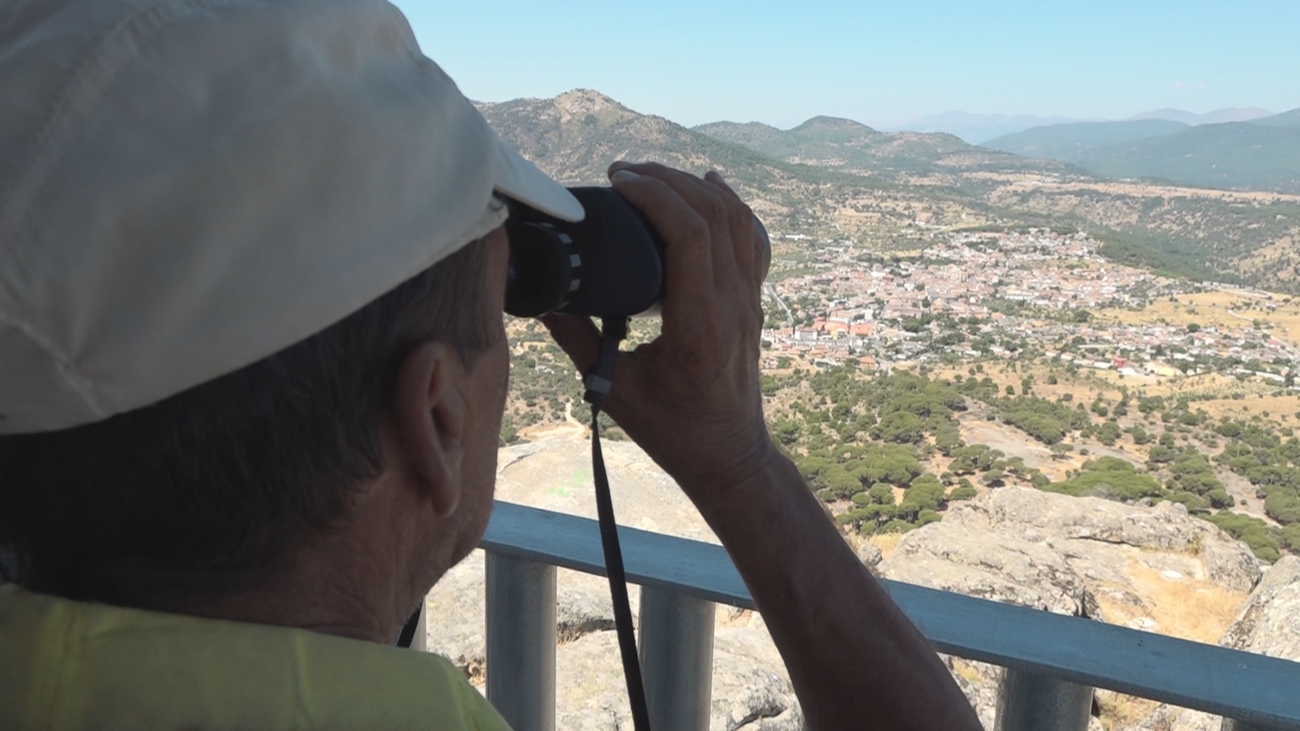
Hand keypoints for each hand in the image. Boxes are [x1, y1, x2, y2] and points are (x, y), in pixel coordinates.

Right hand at [541, 161, 774, 510]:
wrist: (728, 455)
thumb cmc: (674, 431)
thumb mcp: (615, 391)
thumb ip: (578, 340)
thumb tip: (539, 297)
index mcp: (699, 326)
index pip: (689, 235)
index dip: (654, 195)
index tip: (618, 181)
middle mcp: (732, 306)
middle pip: (714, 215)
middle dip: (668, 180)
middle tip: (624, 172)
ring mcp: (750, 302)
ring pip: (738, 220)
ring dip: (696, 186)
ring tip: (653, 175)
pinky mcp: (753, 303)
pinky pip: (753, 240)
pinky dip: (733, 205)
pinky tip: (710, 184)